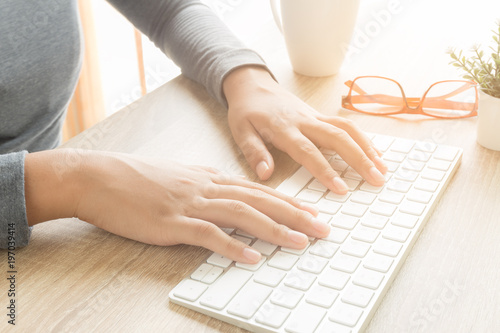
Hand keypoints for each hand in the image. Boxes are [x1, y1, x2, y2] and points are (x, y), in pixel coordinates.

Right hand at [25, 150, 329, 262]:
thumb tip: (227, 194)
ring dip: (274, 229)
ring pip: (242, 215)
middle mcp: (206, 188)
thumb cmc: (137, 178)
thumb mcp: (178, 176)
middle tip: (322, 228)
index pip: (257, 190)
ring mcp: (190, 204)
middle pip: (259, 200)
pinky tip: (252, 257)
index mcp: (208, 178)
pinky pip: (208, 235)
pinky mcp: (172, 222)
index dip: (287, 201)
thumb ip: (204, 184)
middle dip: (295, 214)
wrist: (99, 177)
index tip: (311, 212)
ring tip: (301, 241)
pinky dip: (233, 246)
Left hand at [223, 66, 387, 193]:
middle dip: (359, 159)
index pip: (308, 151)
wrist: (253, 85)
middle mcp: (304, 120)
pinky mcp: (320, 115)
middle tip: (376, 180)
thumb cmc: (247, 111)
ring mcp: (315, 116)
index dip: (325, 170)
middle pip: (337, 138)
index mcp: (284, 128)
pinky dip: (363, 139)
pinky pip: (346, 125)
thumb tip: (266, 174)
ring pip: (347, 129)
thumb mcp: (241, 131)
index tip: (341, 188)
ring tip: (383, 169)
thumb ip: (254, 152)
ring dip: (367, 148)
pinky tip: (375, 153)